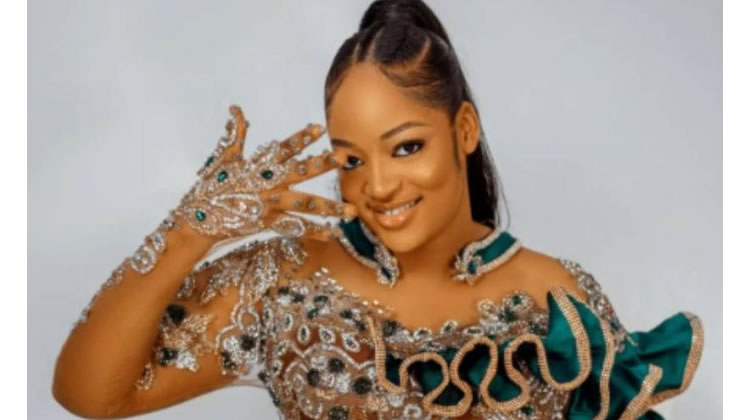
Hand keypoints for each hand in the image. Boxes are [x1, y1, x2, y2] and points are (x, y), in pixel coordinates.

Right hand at [174, 105, 356, 240]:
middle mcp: (268, 183)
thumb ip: (236, 134)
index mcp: (259, 165)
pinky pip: (295, 227)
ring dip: (330, 208)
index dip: (301, 138)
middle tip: (344, 158)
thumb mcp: (224, 158)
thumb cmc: (212, 187)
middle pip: (300, 172)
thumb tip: (236, 110)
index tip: (319, 128)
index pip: (283, 148)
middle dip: (322, 164)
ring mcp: (270, 204)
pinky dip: (314, 231)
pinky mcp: (269, 223)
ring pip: (305, 204)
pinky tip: (333, 233)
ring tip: (352, 211)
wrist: (199, 219)